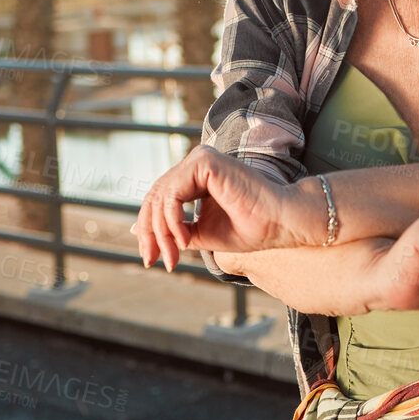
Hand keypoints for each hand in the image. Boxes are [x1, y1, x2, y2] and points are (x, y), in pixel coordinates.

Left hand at [129, 144, 316, 269]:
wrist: (282, 224)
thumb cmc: (252, 228)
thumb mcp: (202, 233)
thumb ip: (174, 228)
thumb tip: (136, 230)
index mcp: (197, 175)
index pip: (159, 199)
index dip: (150, 231)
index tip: (152, 259)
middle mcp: (197, 162)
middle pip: (154, 197)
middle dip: (150, 233)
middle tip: (153, 261)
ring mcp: (201, 158)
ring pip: (160, 197)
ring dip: (161, 232)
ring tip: (173, 254)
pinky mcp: (206, 161)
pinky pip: (172, 194)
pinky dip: (171, 220)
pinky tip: (183, 239)